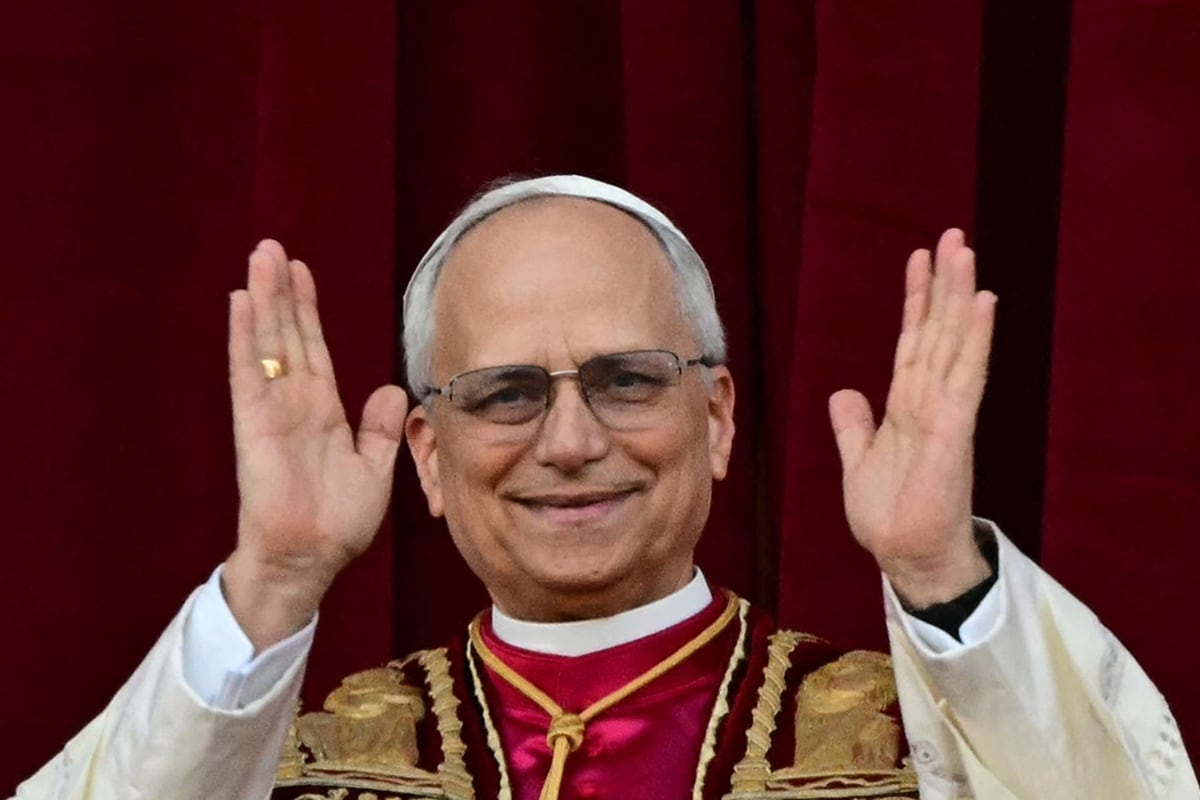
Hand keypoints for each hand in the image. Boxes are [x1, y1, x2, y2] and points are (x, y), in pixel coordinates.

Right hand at [222, 240, 407, 650]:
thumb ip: (380, 429)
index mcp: (323, 411)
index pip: (314, 348)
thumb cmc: (337, 523)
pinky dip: (244, 338)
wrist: (310, 560)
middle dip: (282, 291)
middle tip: (272, 246)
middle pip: (288, 335)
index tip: (303, 273)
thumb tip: (393, 390)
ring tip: (260, 256)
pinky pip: (248, 373)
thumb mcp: (374, 469)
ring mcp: (273, 411)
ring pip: (268, 343)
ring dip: (263, 299)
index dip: (307, 310)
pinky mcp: (255, 425)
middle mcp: (295, 403)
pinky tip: (241, 302)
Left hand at [828, 229, 995, 607]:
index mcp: (906, 406)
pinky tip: (982, 305)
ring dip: (959, 297)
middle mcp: (929, 401)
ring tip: (966, 252)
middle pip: (937, 331)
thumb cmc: (890, 515)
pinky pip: (965, 377)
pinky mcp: (954, 431)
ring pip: (954, 343)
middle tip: (953, 235)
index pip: (912, 342)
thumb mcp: (859, 462)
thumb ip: (854, 427)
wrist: (907, 558)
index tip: (920, 259)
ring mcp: (945, 413)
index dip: (916, 301)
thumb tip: (845, 393)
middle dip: (943, 284)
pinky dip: (974, 340)